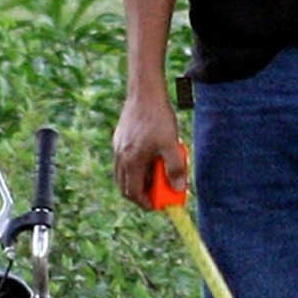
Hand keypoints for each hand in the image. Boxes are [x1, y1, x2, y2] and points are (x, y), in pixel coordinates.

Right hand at [112, 89, 187, 211]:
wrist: (145, 92)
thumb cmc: (158, 118)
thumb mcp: (172, 145)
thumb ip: (175, 169)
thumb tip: (179, 189)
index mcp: (131, 161)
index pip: (133, 193)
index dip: (146, 203)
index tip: (159, 205)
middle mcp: (120, 156)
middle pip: (126, 186)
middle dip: (143, 193)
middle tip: (160, 192)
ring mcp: (118, 147)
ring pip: (125, 174)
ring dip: (141, 178)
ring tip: (160, 172)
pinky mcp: (120, 139)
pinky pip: (126, 160)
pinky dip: (138, 166)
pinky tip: (153, 155)